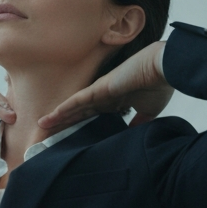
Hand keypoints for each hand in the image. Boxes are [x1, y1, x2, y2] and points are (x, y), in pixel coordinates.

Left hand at [38, 41, 172, 131]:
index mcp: (115, 102)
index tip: (70, 138)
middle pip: (78, 112)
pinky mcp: (99, 88)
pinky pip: (76, 100)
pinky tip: (51, 117)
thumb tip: (133, 135)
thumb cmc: (159, 84)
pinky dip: (64, 109)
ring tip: (42, 125)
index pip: (92, 116)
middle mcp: (104, 96)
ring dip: (58, 116)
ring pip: (73, 106)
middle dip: (64, 123)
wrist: (164, 68)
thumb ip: (139, 122)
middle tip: (48, 134)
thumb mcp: (149, 111)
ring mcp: (100, 91)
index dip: (80, 126)